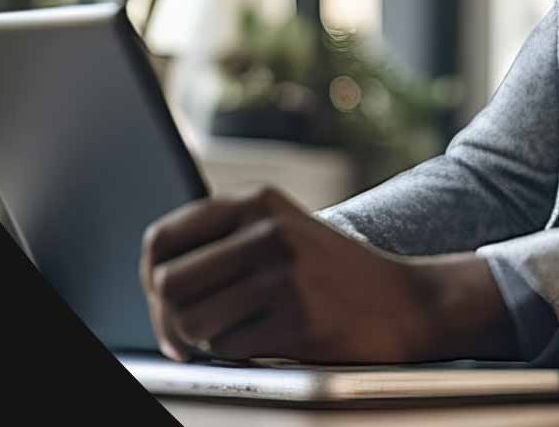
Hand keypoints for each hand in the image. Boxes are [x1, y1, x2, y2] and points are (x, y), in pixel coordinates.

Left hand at [139, 186, 517, 364]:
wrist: (406, 302)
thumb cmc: (332, 274)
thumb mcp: (280, 228)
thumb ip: (224, 238)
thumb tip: (155, 280)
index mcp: (255, 201)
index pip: (162, 239)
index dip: (151, 279)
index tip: (165, 302)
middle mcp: (266, 230)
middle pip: (168, 284)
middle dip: (168, 320)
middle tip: (187, 337)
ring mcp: (283, 274)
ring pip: (192, 322)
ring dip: (202, 342)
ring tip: (230, 337)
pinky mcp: (298, 319)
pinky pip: (229, 350)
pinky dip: (236, 357)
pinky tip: (261, 345)